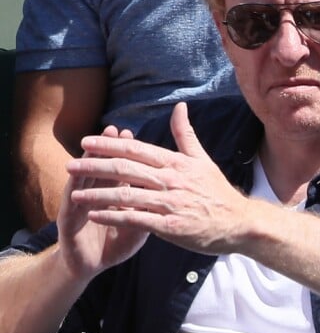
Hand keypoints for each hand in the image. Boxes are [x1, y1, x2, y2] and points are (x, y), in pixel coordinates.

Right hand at [58, 125, 148, 279]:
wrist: (95, 266)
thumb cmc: (119, 240)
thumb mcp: (140, 221)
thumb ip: (152, 203)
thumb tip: (170, 187)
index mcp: (116, 189)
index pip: (121, 164)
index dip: (124, 149)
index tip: (129, 132)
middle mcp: (97, 191)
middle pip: (102, 164)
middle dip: (107, 147)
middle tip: (112, 130)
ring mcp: (80, 203)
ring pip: (84, 178)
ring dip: (87, 162)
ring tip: (90, 147)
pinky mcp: (68, 221)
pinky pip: (71, 206)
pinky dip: (73, 194)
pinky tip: (75, 185)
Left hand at [67, 102, 248, 254]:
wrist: (238, 221)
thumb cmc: (216, 191)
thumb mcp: (202, 159)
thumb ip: (185, 133)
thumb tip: (180, 106)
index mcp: (175, 162)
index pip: (136, 148)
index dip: (109, 144)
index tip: (87, 141)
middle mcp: (170, 179)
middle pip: (125, 168)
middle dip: (94, 165)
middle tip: (69, 164)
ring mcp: (169, 203)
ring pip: (126, 194)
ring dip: (97, 193)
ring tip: (74, 194)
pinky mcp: (169, 226)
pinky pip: (135, 219)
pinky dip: (113, 216)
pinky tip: (94, 215)